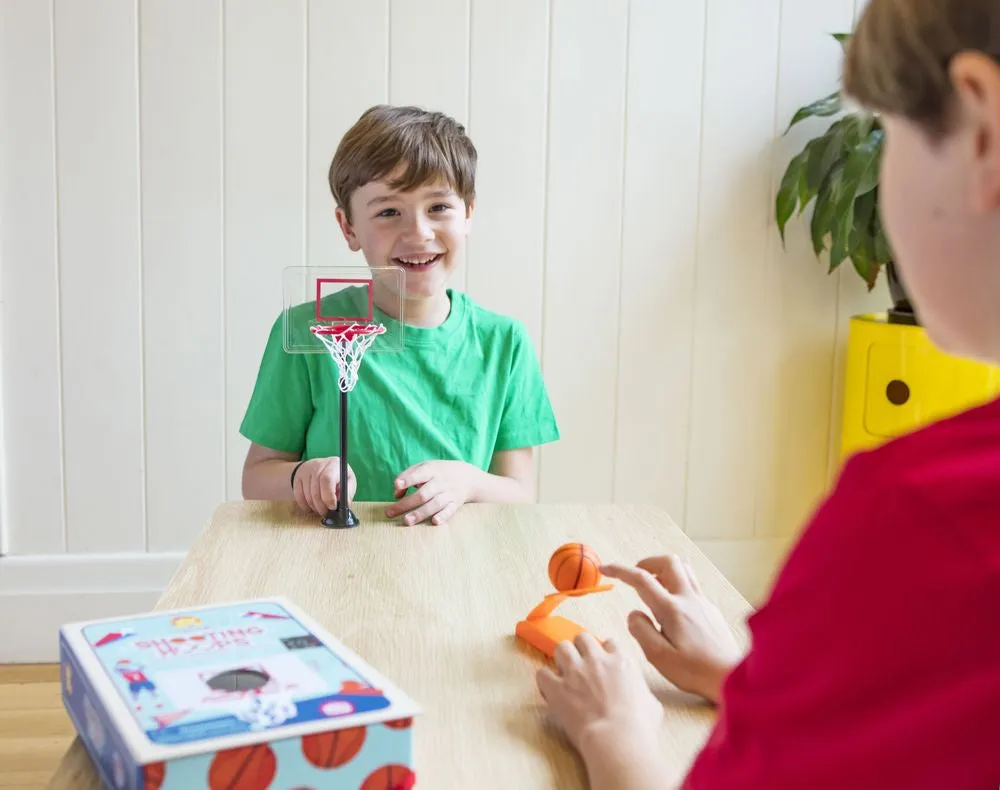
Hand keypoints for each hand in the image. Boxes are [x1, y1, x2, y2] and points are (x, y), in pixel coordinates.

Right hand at [291, 457, 356, 516]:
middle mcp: (318, 465)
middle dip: (321, 506)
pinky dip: (305, 506)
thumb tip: (344, 504)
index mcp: (334, 465)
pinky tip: (312, 507)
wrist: (321, 467)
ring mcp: (306, 471)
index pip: (327, 480)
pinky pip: (298, 497)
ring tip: (321, 509)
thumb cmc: (338, 478)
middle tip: (326, 513)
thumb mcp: (348, 481)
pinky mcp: (297, 478)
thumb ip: (347, 492)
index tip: (332, 507)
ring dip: (314, 507)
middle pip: (316, 490)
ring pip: (307, 496)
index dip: (329, 496)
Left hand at [386, 460, 480, 524]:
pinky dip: (443, 516)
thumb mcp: (424, 467)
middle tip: (390, 513)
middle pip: (423, 494)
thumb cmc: (438, 472)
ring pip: (434, 504)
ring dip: (420, 513)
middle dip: (406, 504)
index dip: (408, 479)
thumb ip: (407, 476)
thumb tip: (396, 494)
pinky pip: (450, 511)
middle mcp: (441, 482)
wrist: (467, 477)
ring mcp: (449, 494)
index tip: (397, 485)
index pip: (419, 474)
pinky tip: (434, 522)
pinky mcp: (455, 504)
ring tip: (406, 521)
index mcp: (432, 470)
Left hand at [536, 634, 663, 770]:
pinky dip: (545, 680)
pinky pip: (542, 673)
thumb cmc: (639, 726)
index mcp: (621, 662)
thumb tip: (640, 697)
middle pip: (583, 638)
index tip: (602, 662)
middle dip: (580, 649)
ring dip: (562, 658)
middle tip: (581, 663)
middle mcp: (596, 660)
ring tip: (564, 672)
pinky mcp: (556, 688)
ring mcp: (575, 671)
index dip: (604, 652)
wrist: (617, 737)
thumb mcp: (651, 704)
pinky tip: (550, 689)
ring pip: (562, 647)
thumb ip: (641, 692)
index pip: (609, 643)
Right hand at [602, 555, 742, 703]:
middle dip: (647, 562)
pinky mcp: (710, 610)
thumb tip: (634, 613)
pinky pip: (692, 584)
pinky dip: (676, 583)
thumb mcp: (659, 657)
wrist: (731, 677)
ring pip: (683, 569)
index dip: (620, 570)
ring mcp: (702, 602)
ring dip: (664, 570)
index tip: (605, 568)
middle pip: (668, 561)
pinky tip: (672, 605)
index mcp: (672, 609)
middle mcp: (688, 599)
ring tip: (653, 586)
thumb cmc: (695, 671)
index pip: (641, 579)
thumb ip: (641, 631)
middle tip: (635, 576)